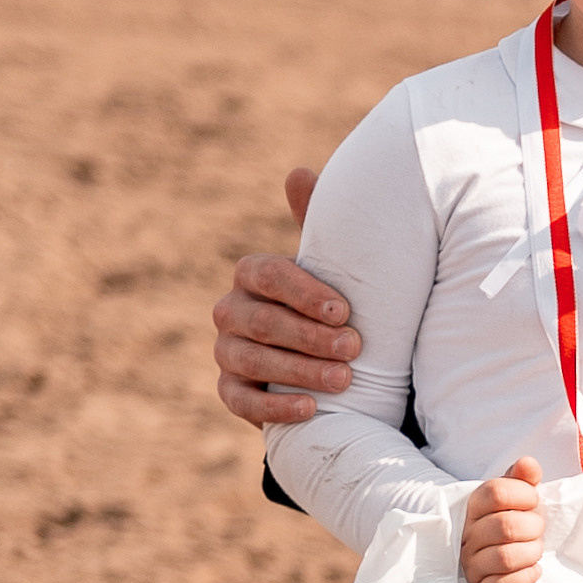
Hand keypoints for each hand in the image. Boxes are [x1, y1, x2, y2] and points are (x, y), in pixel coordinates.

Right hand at [212, 166, 359, 426]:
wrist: (328, 356)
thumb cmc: (331, 302)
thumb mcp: (331, 265)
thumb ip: (317, 223)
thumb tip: (298, 172)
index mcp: (252, 275)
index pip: (266, 275)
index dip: (303, 292)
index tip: (345, 310)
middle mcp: (230, 311)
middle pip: (262, 322)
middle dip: (310, 336)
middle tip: (354, 347)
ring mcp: (227, 352)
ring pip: (252, 362)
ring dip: (300, 371)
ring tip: (345, 380)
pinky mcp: (231, 392)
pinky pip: (241, 403)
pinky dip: (274, 408)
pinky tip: (310, 410)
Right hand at [463, 456, 544, 582]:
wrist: (487, 558)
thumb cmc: (504, 521)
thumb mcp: (511, 497)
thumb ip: (521, 478)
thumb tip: (528, 464)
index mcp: (473, 507)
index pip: (496, 492)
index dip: (524, 494)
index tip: (533, 500)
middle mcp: (467, 535)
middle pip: (505, 526)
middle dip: (533, 527)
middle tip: (537, 529)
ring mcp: (471, 564)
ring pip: (506, 558)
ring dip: (531, 552)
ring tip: (535, 549)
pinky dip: (526, 577)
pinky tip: (533, 569)